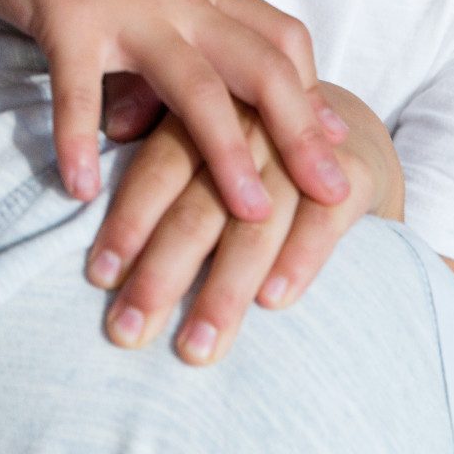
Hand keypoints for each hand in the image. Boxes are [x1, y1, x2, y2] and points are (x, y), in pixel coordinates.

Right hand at [0, 0, 352, 221]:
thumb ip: (173, 47)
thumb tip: (185, 123)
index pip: (281, 39)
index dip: (314, 95)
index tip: (339, 150)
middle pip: (261, 65)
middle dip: (302, 132)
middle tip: (331, 193)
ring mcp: (125, 5)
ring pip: (194, 83)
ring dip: (226, 151)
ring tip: (250, 213)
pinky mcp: (66, 16)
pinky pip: (79, 87)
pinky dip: (79, 139)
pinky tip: (80, 188)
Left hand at [83, 84, 402, 365]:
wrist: (344, 124)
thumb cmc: (247, 136)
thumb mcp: (197, 119)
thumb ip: (148, 124)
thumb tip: (98, 144)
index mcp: (205, 107)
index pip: (159, 166)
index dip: (130, 222)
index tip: (100, 278)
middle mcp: (253, 123)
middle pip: (202, 205)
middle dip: (162, 274)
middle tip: (128, 331)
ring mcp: (304, 150)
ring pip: (257, 224)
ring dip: (225, 290)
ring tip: (195, 346)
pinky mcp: (355, 172)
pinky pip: (324, 221)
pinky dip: (298, 260)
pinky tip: (272, 302)